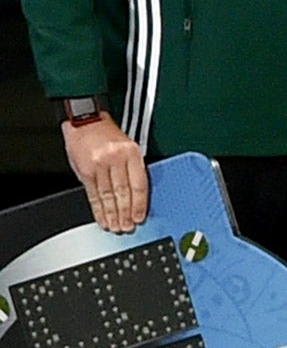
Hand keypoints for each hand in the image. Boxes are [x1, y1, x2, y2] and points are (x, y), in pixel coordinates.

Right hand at [62, 115, 148, 231]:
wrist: (85, 120)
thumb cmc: (108, 134)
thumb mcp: (128, 146)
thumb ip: (132, 169)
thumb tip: (137, 195)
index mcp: (132, 153)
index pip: (139, 184)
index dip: (139, 204)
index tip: (140, 217)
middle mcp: (116, 159)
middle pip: (123, 192)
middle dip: (126, 213)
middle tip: (128, 227)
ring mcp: (99, 165)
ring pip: (108, 196)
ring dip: (112, 214)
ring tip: (115, 227)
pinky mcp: (85, 171)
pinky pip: (93, 194)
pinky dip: (98, 208)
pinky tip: (101, 218)